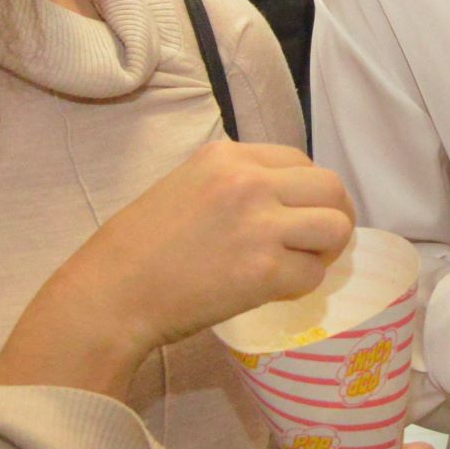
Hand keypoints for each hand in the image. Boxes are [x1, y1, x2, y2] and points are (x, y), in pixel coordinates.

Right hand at [0, 143, 353, 396]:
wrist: (113, 293)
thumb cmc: (139, 248)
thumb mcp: (186, 186)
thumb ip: (234, 182)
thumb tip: (285, 199)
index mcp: (227, 156)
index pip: (300, 160)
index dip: (308, 191)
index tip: (299, 215)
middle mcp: (248, 181)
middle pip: (331, 187)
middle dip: (334, 215)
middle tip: (318, 243)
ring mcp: (260, 224)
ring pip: (336, 227)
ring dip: (327, 250)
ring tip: (302, 264)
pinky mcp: (265, 269)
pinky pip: (313, 274)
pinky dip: (301, 286)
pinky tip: (275, 289)